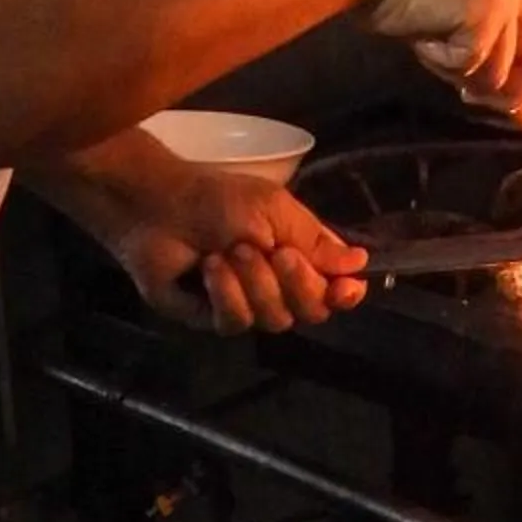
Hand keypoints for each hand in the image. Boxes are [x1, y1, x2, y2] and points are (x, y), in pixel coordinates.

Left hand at [43, 132, 368, 335]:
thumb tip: (360, 262)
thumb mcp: (275, 210)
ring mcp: (246, 305)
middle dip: (298, 283)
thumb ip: (316, 241)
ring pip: (275, 319)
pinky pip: (236, 322)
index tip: (347, 289)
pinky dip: (226, 293)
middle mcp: (277, 286)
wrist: (161, 207)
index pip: (333, 290)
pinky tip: (210, 268)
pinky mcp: (213, 319)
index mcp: (297, 256)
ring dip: (256, 283)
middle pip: (310, 311)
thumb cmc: (219, 199)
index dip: (345, 295)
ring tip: (231, 251)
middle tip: (278, 254)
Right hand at [358, 0, 521, 114]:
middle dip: (518, 93)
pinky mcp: (484, 17)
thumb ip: (479, 40)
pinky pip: (470, 67)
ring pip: (499, 73)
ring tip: (428, 43)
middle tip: (478, 99)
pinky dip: (441, 63)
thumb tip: (492, 88)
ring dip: (461, 74)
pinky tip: (422, 37)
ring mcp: (502, 0)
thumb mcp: (449, 10)